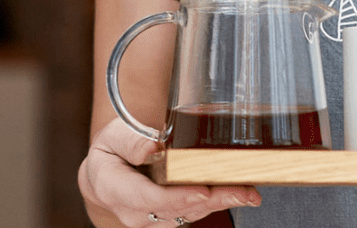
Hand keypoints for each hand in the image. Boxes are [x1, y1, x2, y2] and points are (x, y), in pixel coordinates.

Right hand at [80, 118, 260, 226]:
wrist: (108, 173)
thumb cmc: (112, 151)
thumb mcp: (113, 136)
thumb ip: (130, 141)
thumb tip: (153, 147)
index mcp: (113, 189)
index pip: (148, 198)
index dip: (178, 197)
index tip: (203, 192)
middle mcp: (133, 212)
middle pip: (177, 209)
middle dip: (213, 200)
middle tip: (242, 192)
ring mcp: (151, 219)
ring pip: (189, 213)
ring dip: (222, 203)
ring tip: (249, 192)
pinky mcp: (168, 218)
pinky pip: (194, 212)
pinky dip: (218, 202)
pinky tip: (241, 194)